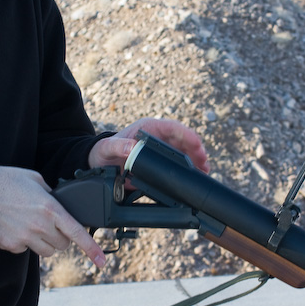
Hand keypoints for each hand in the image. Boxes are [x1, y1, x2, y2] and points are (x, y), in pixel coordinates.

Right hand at [0, 166, 106, 266]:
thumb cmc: (5, 181)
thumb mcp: (34, 179)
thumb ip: (51, 194)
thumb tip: (59, 204)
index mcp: (50, 208)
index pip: (77, 232)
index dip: (92, 249)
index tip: (102, 261)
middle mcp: (40, 226)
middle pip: (63, 244)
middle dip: (61, 237)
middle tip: (50, 224)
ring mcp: (25, 237)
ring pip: (47, 251)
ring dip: (45, 242)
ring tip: (31, 225)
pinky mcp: (12, 245)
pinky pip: (26, 250)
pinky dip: (25, 243)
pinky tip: (15, 227)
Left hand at [88, 117, 209, 172]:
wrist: (100, 162)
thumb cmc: (104, 151)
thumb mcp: (108, 148)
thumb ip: (118, 146)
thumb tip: (133, 148)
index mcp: (149, 128)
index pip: (173, 128)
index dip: (187, 136)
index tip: (197, 145)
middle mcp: (158, 137)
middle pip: (183, 141)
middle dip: (196, 151)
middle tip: (204, 164)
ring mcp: (161, 150)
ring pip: (184, 152)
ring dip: (195, 161)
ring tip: (204, 172)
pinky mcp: (160, 162)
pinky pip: (178, 164)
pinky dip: (187, 169)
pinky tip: (194, 177)